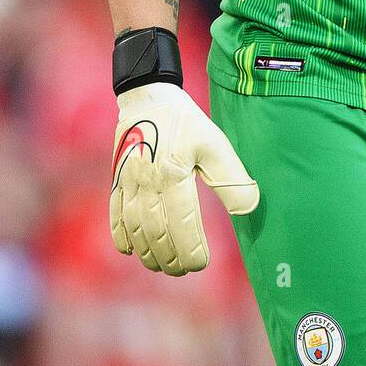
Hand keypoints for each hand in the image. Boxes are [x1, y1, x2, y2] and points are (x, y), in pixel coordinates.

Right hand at [110, 82, 258, 275]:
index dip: (191, 250)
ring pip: (135, 228)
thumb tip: (250, 207)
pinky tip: (129, 250)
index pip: (182, 225)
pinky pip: (115, 214)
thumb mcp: (215, 144)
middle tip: (183, 270)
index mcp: (174, 176)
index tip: (201, 264)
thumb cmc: (186, 122)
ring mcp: (128, 183)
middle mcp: (148, 183)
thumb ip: (232, 178)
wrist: (147, 96)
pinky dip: (121, 236)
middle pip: (156, 233)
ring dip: (147, 252)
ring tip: (162, 266)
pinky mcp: (117, 180)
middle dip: (170, 257)